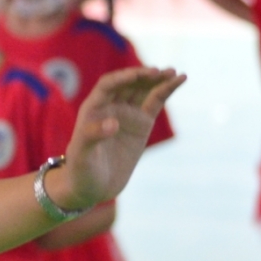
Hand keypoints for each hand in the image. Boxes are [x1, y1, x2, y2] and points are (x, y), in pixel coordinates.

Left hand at [58, 67, 185, 206]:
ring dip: (159, 79)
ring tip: (176, 73)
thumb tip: (114, 123)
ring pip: (144, 90)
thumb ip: (93, 136)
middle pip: (129, 84)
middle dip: (145, 76)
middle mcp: (110, 107)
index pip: (108, 85)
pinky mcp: (141, 124)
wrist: (92, 188)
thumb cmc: (80, 171)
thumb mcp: (82, 156)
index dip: (123, 78)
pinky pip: (155, 102)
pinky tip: (180, 80)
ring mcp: (127, 114)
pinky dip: (167, 91)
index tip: (138, 75)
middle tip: (162, 72)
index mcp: (93, 109)